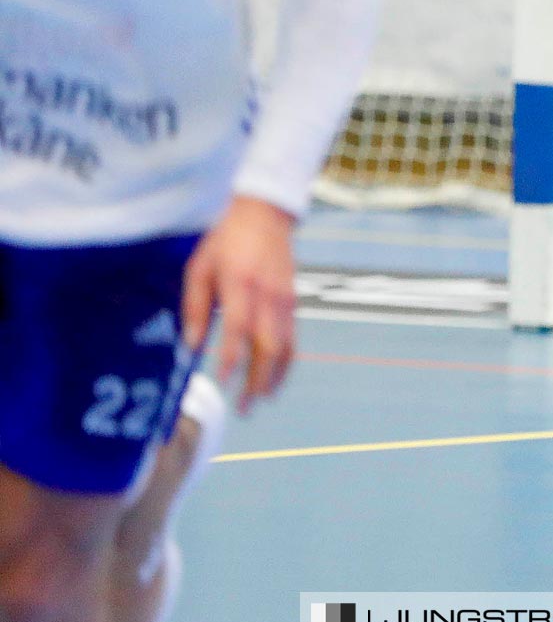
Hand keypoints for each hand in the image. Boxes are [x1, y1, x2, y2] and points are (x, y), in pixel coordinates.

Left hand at [181, 195, 298, 415]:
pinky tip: (274, 378)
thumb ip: (195, 307)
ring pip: (285, 347)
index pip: (238, 329)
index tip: (222, 383)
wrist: (266, 215)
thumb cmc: (226, 241)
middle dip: (256, 379)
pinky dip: (285, 362)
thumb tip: (191, 345)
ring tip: (259, 400)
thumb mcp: (200, 268)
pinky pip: (292, 338)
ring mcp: (285, 300)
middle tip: (243, 406)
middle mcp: (267, 296)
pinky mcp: (293, 302)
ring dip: (273, 377)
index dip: (231, 359)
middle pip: (268, 346)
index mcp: (240, 284)